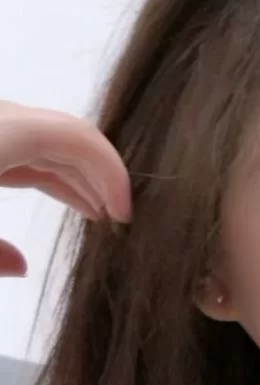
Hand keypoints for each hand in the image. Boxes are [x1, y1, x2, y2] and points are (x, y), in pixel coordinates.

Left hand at [0, 100, 130, 276]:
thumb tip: (21, 265)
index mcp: (4, 132)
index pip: (79, 139)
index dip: (112, 174)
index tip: (123, 215)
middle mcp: (3, 119)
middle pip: (68, 136)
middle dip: (101, 175)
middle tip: (119, 217)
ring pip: (47, 142)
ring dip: (79, 175)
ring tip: (100, 212)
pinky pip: (27, 148)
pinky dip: (50, 171)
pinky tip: (69, 197)